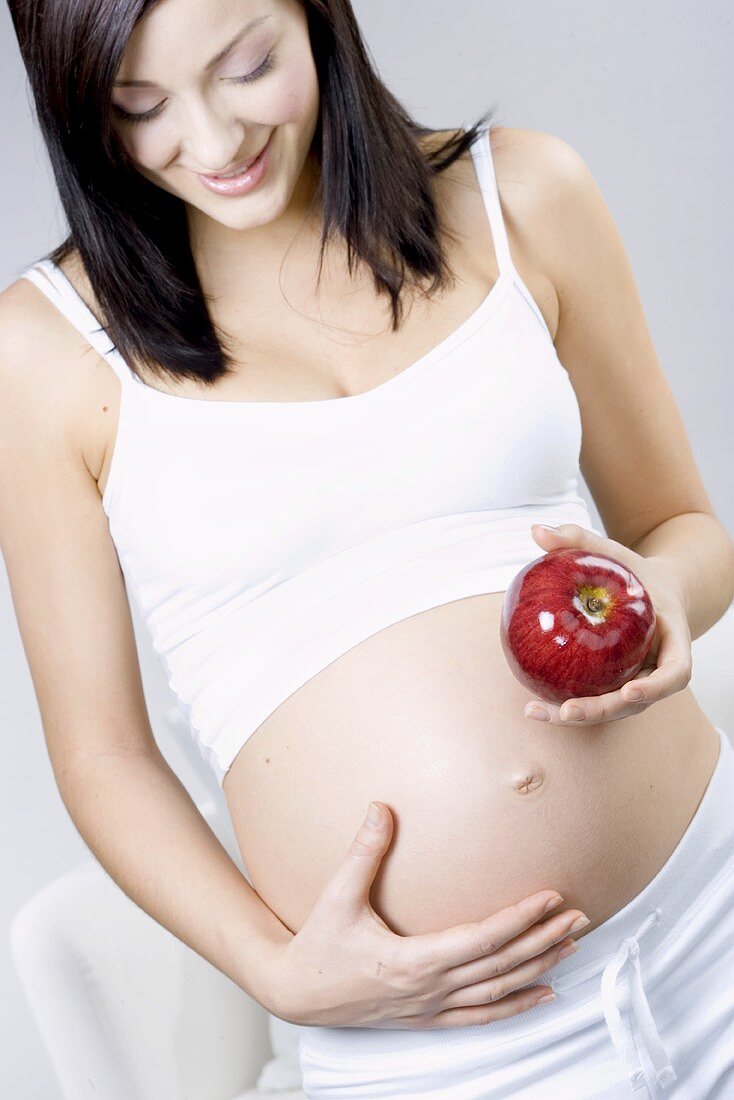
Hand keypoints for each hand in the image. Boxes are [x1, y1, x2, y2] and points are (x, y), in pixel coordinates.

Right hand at [261, 802, 587, 1029]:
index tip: (549, 897)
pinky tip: (543, 994)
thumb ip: (363, 851)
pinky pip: (481, 1016)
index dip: (520, 919)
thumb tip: (382, 807)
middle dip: (543, 940)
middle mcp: (429, 988)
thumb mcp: (337, 895)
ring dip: (538, 968)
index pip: (482, 939)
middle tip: (579, 915)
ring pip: (498, 991)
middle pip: (501, 965)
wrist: (296, 993)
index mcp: (412, 960)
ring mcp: (430, 1007)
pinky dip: (516, 1006)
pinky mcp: (427, 1017)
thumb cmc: (318, 945)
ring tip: (571, 945)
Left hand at [524, 523, 691, 725]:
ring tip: (538, 712)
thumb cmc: (635, 571)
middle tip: (567, 711)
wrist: (651, 591)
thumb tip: (536, 530)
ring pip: (612, 708)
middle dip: (603, 711)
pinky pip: (595, 698)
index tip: (629, 690)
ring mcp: (638, 681)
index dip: (655, 687)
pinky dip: (567, 705)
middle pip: (636, 702)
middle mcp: (657, 669)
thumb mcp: (614, 551)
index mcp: (673, 641)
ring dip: (578, 716)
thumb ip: (578, 538)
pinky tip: (534, 703)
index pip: (674, 673)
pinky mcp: (616, 686)